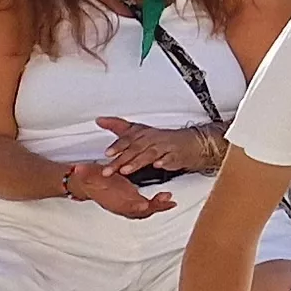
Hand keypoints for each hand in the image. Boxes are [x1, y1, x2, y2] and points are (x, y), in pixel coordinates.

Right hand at [63, 159, 174, 218]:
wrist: (87, 184)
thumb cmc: (91, 178)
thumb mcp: (87, 173)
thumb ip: (84, 172)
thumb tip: (78, 169)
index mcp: (111, 198)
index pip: (123, 204)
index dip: (134, 206)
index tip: (145, 204)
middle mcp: (120, 205)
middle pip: (138, 212)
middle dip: (153, 207)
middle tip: (166, 199)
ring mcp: (125, 207)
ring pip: (144, 212)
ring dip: (158, 207)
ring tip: (170, 201)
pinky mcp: (130, 205)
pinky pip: (146, 209)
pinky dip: (157, 206)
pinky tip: (167, 201)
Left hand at [94, 116, 218, 176]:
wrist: (190, 143)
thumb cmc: (161, 139)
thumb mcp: (138, 130)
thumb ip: (118, 126)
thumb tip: (100, 120)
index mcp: (142, 133)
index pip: (128, 139)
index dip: (117, 146)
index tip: (107, 153)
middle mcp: (152, 138)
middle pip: (135, 148)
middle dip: (121, 159)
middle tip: (108, 170)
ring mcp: (165, 146)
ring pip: (149, 153)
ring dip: (137, 162)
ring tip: (126, 170)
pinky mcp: (176, 155)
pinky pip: (170, 157)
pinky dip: (164, 161)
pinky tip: (158, 165)